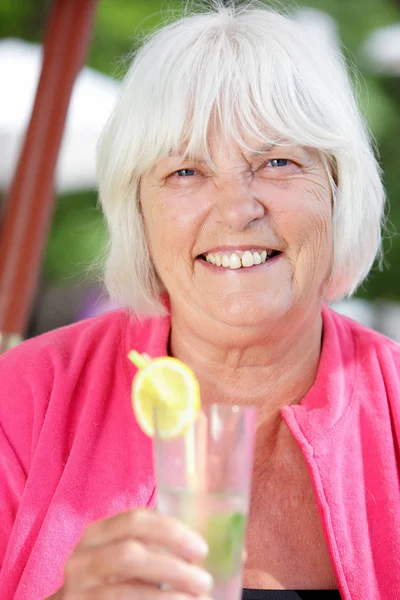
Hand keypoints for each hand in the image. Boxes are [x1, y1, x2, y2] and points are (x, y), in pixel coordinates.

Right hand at [52, 509, 212, 598]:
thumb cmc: (118, 577)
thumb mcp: (134, 556)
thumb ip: (169, 549)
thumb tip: (237, 552)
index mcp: (99, 532)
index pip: (136, 519)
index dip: (171, 531)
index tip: (202, 549)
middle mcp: (83, 558)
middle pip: (130, 554)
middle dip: (173, 566)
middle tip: (204, 580)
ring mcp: (80, 590)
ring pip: (126, 591)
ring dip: (168, 599)